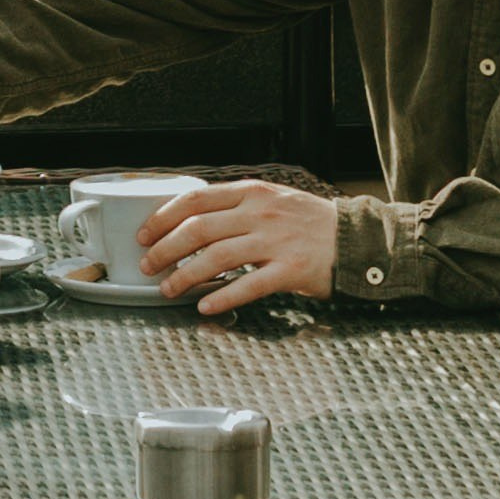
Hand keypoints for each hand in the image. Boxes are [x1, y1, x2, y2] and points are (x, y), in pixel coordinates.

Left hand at [138, 178, 336, 313]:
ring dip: (185, 275)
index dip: (163, 216)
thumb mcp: (271, 200)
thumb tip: (191, 219)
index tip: (143, 233)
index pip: (195, 198)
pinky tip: (204, 306)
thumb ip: (236, 206)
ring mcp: (275, 241)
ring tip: (167, 289)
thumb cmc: (308, 223)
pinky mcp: (291, 270)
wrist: (355, 239)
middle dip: (165, 248)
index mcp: (251, 192)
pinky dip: (222, 296)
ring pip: (217, 257)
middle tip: (147, 266)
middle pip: (199, 228)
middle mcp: (260, 213)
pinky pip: (249, 285)